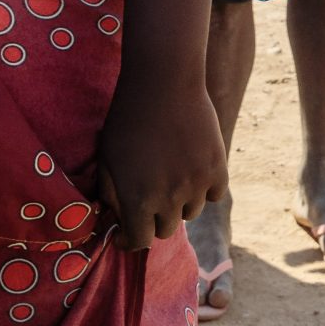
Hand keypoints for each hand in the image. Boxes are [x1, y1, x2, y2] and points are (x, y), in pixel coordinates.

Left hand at [95, 74, 225, 246]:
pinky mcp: (217, 168)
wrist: (163, 84)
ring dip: (180, 203)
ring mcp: (196, 185)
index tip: (129, 229)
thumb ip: (111, 195)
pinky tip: (193, 172)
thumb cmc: (126, 119)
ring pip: (190, 212)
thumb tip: (116, 218)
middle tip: (151, 199)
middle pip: (165, 229)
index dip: (132, 238)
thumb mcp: (106, 161)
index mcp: (137, 202)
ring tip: (172, 180)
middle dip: (155, 219)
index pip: (139, 241)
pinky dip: (205, 189)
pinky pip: (214, 195)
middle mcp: (169, 200)